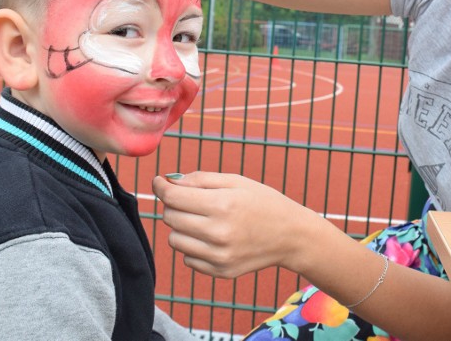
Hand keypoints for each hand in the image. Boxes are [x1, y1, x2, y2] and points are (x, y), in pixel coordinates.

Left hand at [152, 172, 317, 277]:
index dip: (161, 186)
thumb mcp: (236, 181)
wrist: (291, 236)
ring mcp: (219, 256)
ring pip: (174, 240)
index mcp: (223, 205)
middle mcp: (219, 233)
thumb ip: (200, 179)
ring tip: (204, 220)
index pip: (173, 198)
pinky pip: (188, 258)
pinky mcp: (220, 271)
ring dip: (182, 227)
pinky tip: (213, 238)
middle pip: (170, 218)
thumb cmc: (263, 202)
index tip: (159, 181)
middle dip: (174, 205)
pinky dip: (194, 247)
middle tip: (191, 200)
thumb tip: (168, 182)